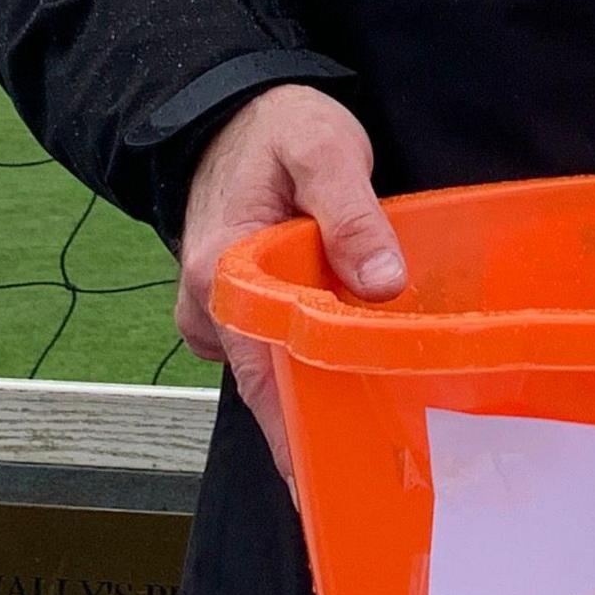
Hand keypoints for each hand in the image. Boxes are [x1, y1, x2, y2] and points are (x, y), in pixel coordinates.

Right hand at [175, 84, 402, 486]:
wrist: (230, 109)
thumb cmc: (277, 128)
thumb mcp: (324, 150)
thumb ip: (351, 212)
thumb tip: (382, 284)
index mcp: (222, 272)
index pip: (260, 373)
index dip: (293, 435)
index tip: (321, 486)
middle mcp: (210, 303)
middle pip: (267, 387)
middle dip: (314, 433)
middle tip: (377, 477)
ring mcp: (220, 309)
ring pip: (272, 371)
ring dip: (318, 400)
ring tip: (384, 442)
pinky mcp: (238, 305)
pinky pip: (273, 350)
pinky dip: (311, 367)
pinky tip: (361, 382)